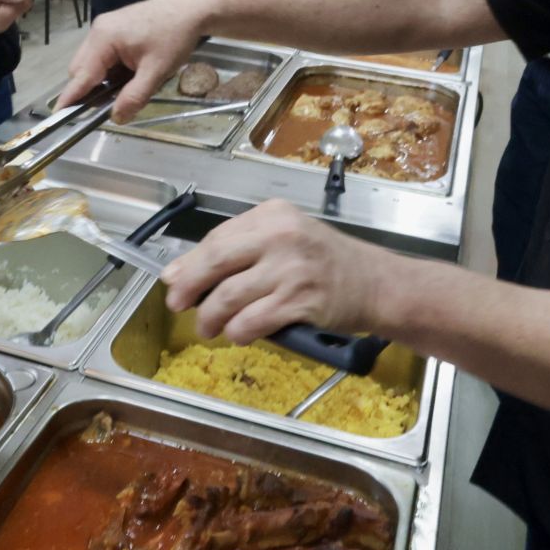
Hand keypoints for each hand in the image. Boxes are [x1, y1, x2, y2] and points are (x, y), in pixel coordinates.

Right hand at [58, 0, 210, 119]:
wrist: (193, 8)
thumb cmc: (174, 36)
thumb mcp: (156, 71)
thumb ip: (134, 97)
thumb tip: (116, 119)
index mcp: (103, 39)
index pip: (81, 75)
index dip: (70, 98)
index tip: (58, 117)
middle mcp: (98, 31)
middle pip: (82, 69)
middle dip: (91, 89)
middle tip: (112, 104)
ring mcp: (106, 27)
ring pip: (93, 63)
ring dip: (104, 79)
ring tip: (128, 85)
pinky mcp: (115, 28)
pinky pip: (103, 54)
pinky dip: (111, 69)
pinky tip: (131, 72)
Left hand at [161, 200, 378, 341]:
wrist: (376, 283)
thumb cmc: (327, 262)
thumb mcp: (286, 240)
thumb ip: (239, 250)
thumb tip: (180, 272)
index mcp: (272, 215)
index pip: (217, 238)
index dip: (189, 263)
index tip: (173, 281)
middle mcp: (281, 236)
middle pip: (216, 262)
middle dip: (189, 288)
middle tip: (178, 305)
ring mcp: (291, 269)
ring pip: (229, 297)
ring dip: (211, 318)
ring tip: (208, 328)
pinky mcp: (301, 301)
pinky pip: (252, 321)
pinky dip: (237, 332)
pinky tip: (237, 334)